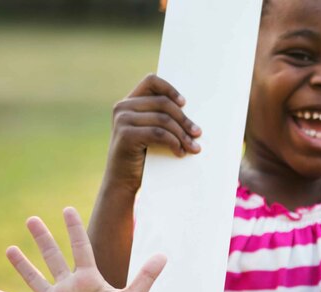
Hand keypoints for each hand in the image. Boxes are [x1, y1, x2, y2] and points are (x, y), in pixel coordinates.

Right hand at [0, 208, 165, 291]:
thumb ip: (146, 276)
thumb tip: (164, 255)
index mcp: (90, 278)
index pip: (81, 248)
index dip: (74, 229)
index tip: (67, 209)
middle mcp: (70, 286)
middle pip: (54, 257)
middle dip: (43, 239)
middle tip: (32, 219)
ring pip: (36, 279)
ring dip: (23, 266)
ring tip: (11, 249)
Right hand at [106, 74, 201, 192]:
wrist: (123, 180)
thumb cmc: (143, 156)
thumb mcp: (151, 132)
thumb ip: (162, 119)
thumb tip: (193, 116)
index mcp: (130, 102)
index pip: (152, 81)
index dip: (170, 89)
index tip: (185, 103)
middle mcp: (123, 107)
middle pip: (163, 103)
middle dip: (184, 119)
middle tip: (198, 133)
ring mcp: (122, 120)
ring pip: (163, 119)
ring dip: (182, 134)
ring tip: (193, 147)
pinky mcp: (126, 134)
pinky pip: (159, 133)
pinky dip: (174, 142)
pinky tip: (180, 152)